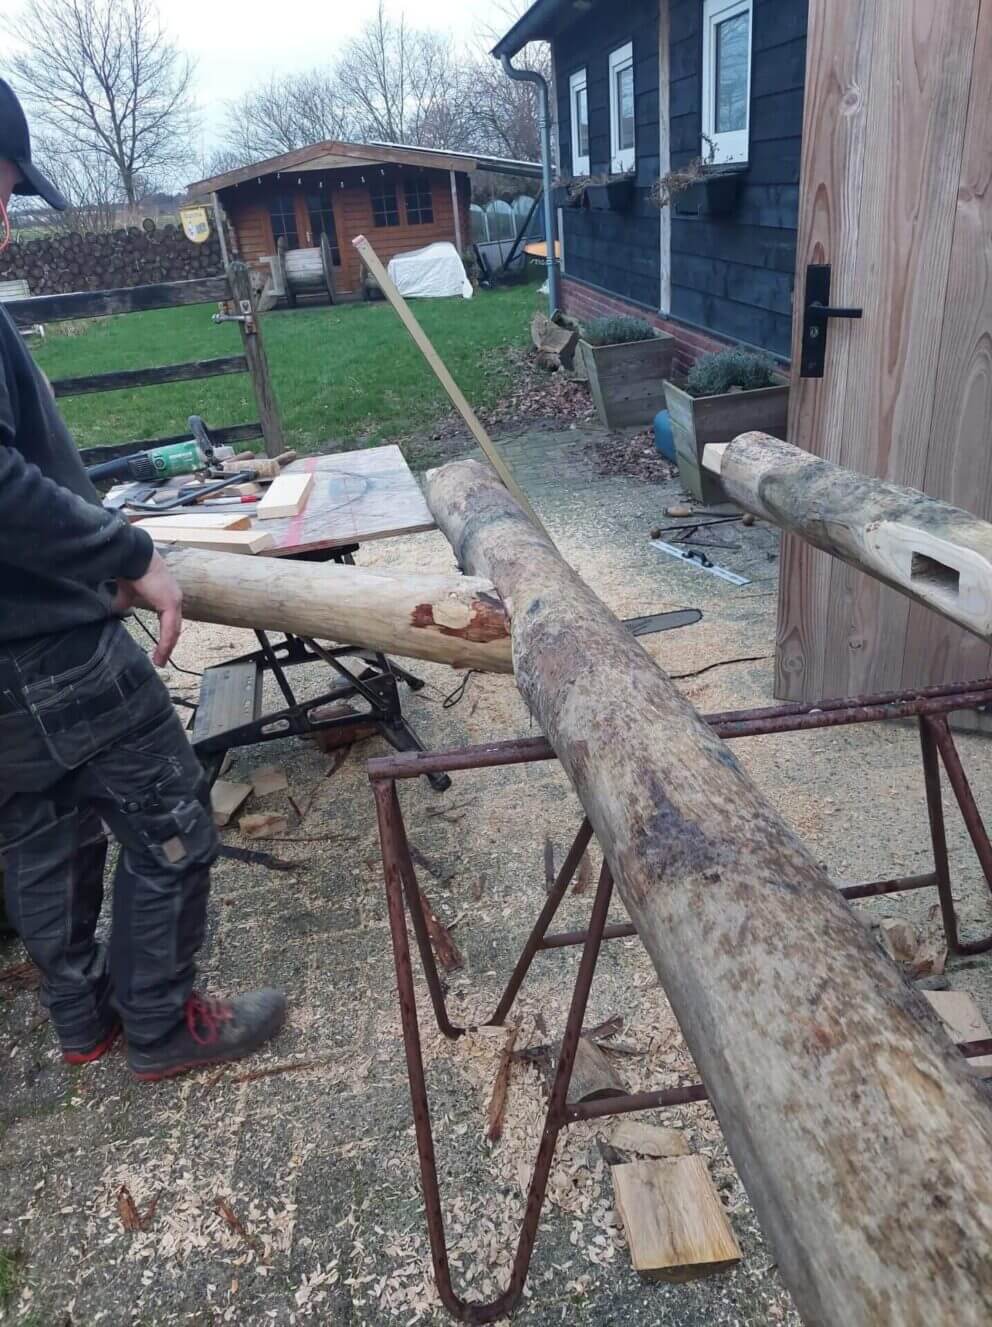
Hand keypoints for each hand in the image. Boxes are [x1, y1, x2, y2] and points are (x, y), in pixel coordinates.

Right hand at [118, 550, 182, 665]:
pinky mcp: (170, 604)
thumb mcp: (127, 591)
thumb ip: (125, 601)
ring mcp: (174, 601)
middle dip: (168, 645)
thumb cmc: (131, 568)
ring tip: (160, 661)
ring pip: (174, 630)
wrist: (132, 556)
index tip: (159, 650)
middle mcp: (174, 598)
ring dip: (167, 647)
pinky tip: (160, 655)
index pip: (169, 620)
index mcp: (166, 595)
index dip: (165, 636)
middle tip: (161, 660)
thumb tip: (117, 610)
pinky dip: (165, 644)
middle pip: (174, 627)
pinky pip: (170, 629)